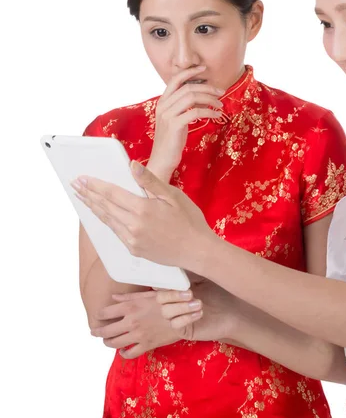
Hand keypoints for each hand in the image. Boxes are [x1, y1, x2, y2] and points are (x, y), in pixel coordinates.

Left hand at [72, 162, 217, 269]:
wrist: (197, 251)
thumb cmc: (190, 221)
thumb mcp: (173, 196)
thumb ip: (150, 181)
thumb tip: (132, 166)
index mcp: (142, 209)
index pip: (111, 194)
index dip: (95, 185)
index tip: (82, 178)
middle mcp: (133, 226)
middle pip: (105, 207)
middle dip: (88, 195)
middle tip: (75, 185)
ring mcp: (132, 240)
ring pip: (107, 220)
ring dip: (93, 208)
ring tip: (83, 198)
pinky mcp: (134, 249)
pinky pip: (115, 232)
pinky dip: (106, 221)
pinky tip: (102, 216)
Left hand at [90, 290, 181, 358]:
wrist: (186, 314)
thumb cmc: (168, 300)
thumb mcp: (149, 294)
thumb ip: (130, 296)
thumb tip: (114, 298)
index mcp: (131, 306)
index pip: (105, 312)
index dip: (99, 315)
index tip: (97, 316)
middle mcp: (131, 321)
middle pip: (106, 331)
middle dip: (97, 332)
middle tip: (94, 332)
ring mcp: (138, 335)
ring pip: (115, 343)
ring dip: (108, 342)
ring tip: (106, 341)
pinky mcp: (146, 345)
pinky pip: (130, 353)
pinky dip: (124, 354)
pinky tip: (123, 351)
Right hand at [148, 66, 224, 181]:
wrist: (162, 159)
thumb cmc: (172, 140)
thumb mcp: (176, 119)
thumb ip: (183, 106)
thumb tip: (201, 95)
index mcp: (162, 102)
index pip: (175, 79)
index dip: (190, 72)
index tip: (203, 68)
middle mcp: (163, 105)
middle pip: (188, 88)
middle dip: (207, 87)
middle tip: (221, 92)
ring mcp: (168, 115)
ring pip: (192, 97)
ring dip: (210, 99)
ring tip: (220, 104)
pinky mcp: (175, 125)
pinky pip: (195, 112)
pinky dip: (209, 111)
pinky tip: (217, 115)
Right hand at [156, 279, 241, 342]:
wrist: (236, 310)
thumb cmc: (223, 290)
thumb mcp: (206, 276)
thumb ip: (190, 271)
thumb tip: (177, 261)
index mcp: (178, 287)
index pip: (162, 285)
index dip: (164, 282)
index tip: (175, 280)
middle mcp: (175, 301)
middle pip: (160, 299)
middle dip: (172, 295)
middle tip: (190, 293)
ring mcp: (178, 316)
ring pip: (166, 312)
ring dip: (181, 307)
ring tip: (199, 304)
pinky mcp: (184, 329)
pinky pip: (175, 324)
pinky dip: (186, 318)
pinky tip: (200, 313)